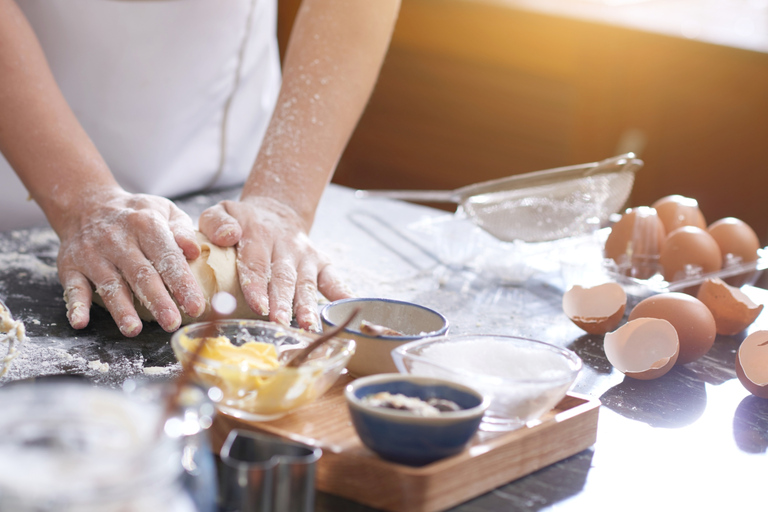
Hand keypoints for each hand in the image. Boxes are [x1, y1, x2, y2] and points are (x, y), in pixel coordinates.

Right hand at [58, 189, 205, 336]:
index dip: (182, 283)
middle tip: (172, 323)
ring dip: (121, 309)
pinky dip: (76, 305)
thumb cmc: (136, 214)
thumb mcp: (163, 210)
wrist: (86, 204)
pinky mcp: (70, 266)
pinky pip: (73, 288)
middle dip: (158, 301)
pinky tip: (81, 322)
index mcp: (146, 225)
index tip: (196, 306)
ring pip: (109, 285)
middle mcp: (118, 240)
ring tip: (133, 330)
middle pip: (141, 275)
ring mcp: (92, 254)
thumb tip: (195, 251)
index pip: (167, 257)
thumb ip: (181, 230)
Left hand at [198, 196, 351, 330]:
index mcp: (259, 234)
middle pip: (284, 277)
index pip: (257, 262)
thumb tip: (228, 235)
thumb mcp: (224, 211)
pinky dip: (341, 294)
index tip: (258, 305)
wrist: (276, 212)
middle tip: (278, 322)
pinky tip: (346, 309)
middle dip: (282, 301)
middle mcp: (286, 245)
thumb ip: (217, 221)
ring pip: (306, 282)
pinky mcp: (321, 262)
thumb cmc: (244, 220)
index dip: (257, 284)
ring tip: (308, 325)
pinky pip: (333, 279)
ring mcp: (306, 255)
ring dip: (308, 305)